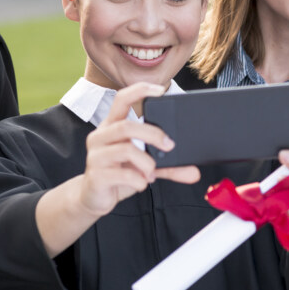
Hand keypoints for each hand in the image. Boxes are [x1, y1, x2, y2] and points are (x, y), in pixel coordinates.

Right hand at [78, 82, 199, 217]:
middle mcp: (100, 136)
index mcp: (111, 126)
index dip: (140, 91)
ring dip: (147, 162)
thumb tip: (195, 172)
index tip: (161, 90)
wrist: (94, 199)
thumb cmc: (118, 174)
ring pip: (126, 149)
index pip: (122, 99)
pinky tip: (141, 183)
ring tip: (152, 173)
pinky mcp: (96, 175)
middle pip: (127, 125)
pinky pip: (123, 174)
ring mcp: (96, 156)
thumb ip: (169, 166)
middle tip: (169, 146)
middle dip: (153, 134)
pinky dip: (139, 180)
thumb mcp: (145, 167)